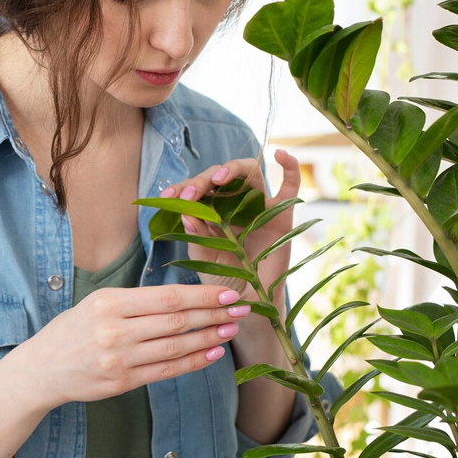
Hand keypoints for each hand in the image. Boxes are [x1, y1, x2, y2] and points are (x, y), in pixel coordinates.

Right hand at [15, 283, 252, 408]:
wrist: (42, 369)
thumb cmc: (73, 330)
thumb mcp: (97, 303)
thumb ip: (135, 301)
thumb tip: (183, 298)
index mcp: (109, 303)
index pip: (166, 297)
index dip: (202, 295)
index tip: (228, 291)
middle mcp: (114, 330)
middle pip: (176, 321)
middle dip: (214, 314)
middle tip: (241, 309)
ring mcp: (119, 359)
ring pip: (175, 347)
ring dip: (209, 338)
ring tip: (231, 329)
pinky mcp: (122, 382)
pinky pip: (166, 370)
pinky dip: (192, 362)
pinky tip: (212, 353)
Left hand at [158, 149, 301, 309]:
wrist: (249, 303)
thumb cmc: (224, 279)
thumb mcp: (205, 258)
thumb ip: (196, 237)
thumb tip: (186, 212)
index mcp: (212, 210)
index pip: (198, 188)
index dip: (183, 188)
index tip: (167, 197)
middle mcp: (235, 203)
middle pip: (221, 177)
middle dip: (202, 180)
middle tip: (190, 193)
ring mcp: (259, 206)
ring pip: (249, 172)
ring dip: (232, 169)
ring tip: (219, 179)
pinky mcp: (282, 214)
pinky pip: (290, 185)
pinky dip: (289, 166)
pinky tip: (279, 154)